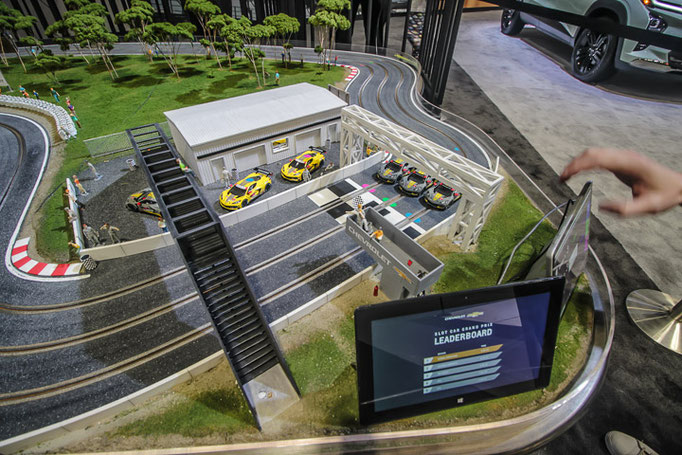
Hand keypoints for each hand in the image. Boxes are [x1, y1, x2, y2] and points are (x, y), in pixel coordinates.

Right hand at [560, 148, 681, 215]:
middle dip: (573, 164)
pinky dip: (586, 162)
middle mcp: (625, 156)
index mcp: (630, 164)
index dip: (577, 166)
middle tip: (561, 179)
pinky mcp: (622, 159)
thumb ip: (624, 210)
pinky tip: (580, 171)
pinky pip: (600, 156)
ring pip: (595, 152)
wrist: (680, 186)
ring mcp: (624, 156)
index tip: (564, 177)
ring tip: (566, 176)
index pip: (597, 159)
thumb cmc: (665, 195)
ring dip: (579, 162)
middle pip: (592, 152)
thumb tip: (600, 206)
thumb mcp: (647, 208)